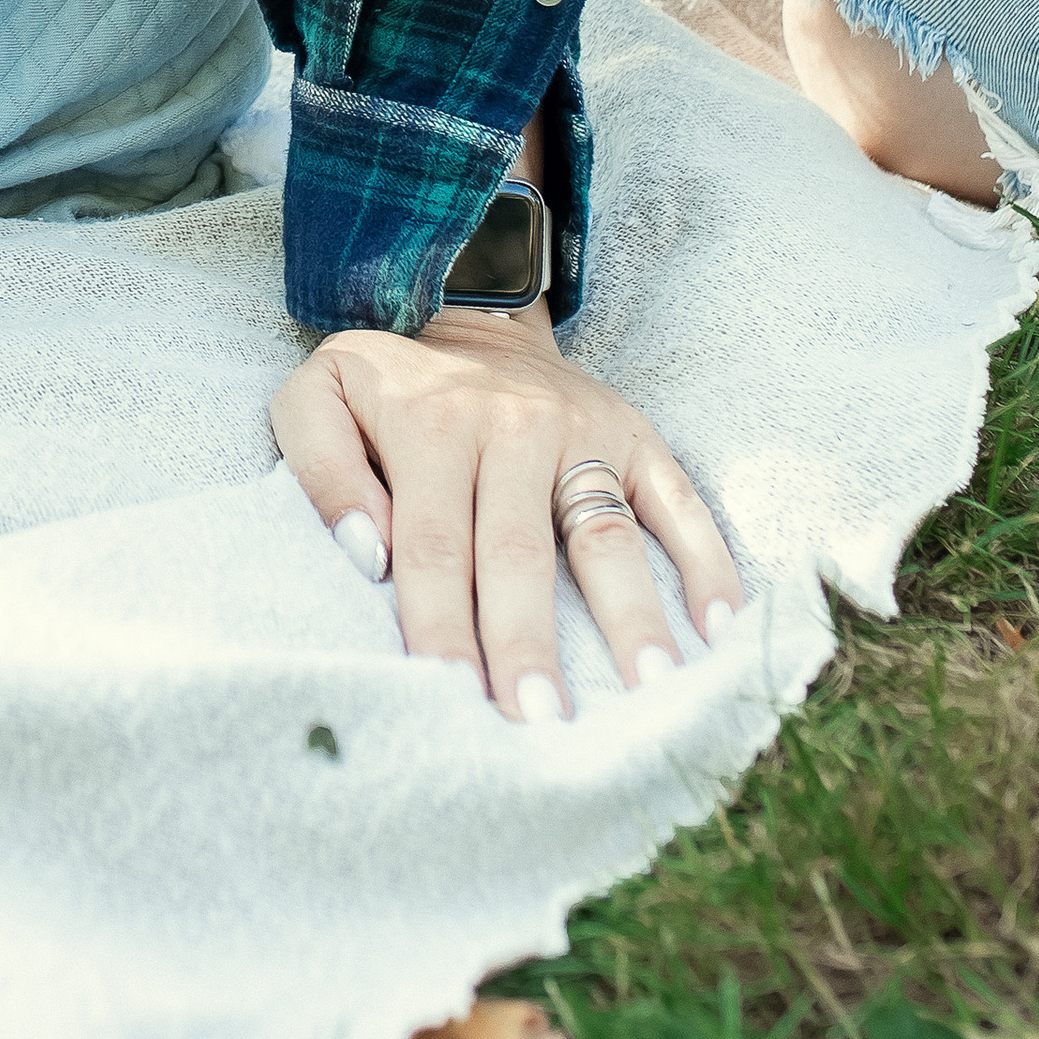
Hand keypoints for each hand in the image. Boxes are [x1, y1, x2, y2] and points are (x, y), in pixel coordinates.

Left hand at [270, 302, 741, 718]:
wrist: (473, 314)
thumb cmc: (388, 387)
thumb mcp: (318, 396)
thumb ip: (320, 469)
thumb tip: (365, 553)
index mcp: (432, 426)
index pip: (434, 545)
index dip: (441, 625)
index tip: (451, 697)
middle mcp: (513, 428)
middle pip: (519, 553)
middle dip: (527, 643)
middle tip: (538, 723)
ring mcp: (583, 433)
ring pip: (607, 535)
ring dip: (631, 616)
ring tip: (650, 689)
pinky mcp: (636, 436)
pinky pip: (679, 502)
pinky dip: (706, 562)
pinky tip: (720, 628)